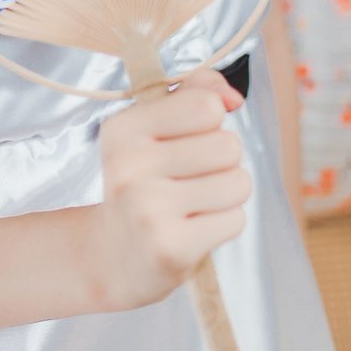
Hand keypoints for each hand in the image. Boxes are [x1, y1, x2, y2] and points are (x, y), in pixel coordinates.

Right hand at [84, 66, 252, 313]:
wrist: (113, 257)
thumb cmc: (145, 184)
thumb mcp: (154, 130)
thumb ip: (194, 94)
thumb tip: (233, 97)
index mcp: (121, 130)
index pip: (206, 106)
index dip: (209, 124)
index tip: (183, 144)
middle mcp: (127, 166)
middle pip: (228, 145)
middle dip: (222, 164)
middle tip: (189, 181)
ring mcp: (147, 209)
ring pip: (238, 182)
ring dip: (226, 196)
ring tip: (192, 206)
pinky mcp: (170, 248)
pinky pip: (235, 220)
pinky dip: (223, 225)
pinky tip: (192, 230)